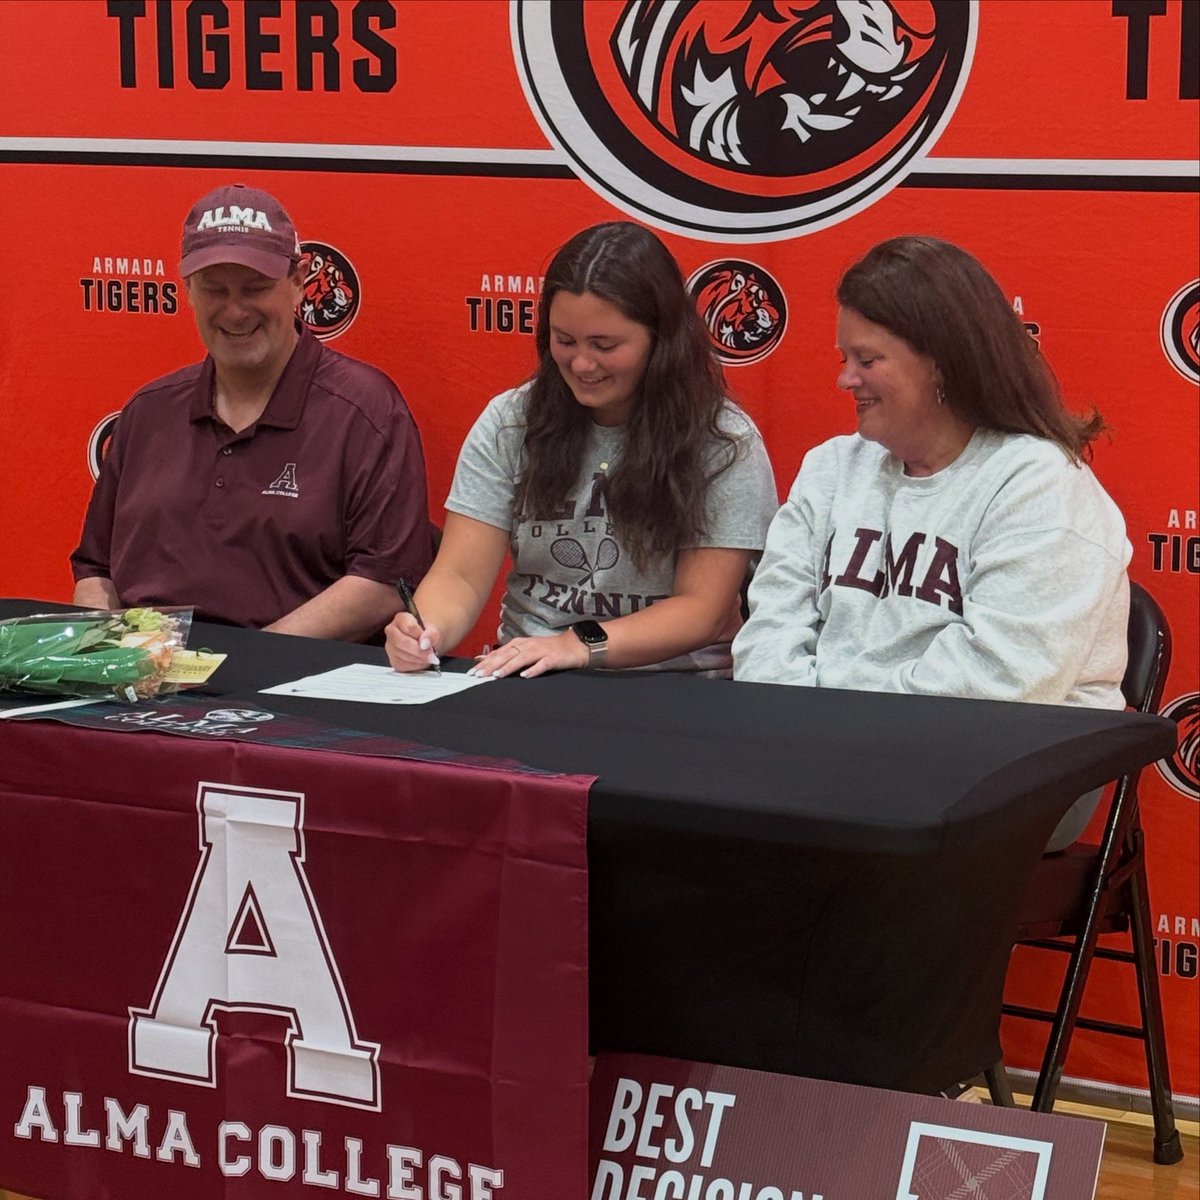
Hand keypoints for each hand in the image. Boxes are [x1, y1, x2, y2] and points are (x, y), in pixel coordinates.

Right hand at [384, 612, 441, 672]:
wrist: (424, 641)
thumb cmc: (425, 633)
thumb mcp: (432, 629)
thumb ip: (431, 634)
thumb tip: (425, 644)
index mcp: (401, 619)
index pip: (409, 627)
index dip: (421, 637)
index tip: (429, 643)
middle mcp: (391, 631)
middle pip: (402, 642)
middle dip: (419, 650)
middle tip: (430, 654)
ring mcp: (390, 646)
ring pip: (403, 655)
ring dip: (419, 659)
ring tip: (429, 657)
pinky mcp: (392, 660)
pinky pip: (403, 665)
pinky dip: (416, 666)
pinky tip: (421, 661)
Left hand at [468, 632, 588, 678]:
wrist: (573, 645)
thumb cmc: (546, 649)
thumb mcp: (523, 650)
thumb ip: (503, 654)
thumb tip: (481, 658)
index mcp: (519, 644)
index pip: (498, 653)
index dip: (485, 662)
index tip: (472, 672)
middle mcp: (527, 646)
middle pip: (507, 655)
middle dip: (492, 665)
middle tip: (479, 674)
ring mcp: (540, 652)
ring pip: (521, 659)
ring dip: (508, 667)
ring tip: (497, 675)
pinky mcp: (552, 658)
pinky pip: (542, 664)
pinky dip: (533, 669)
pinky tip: (525, 676)